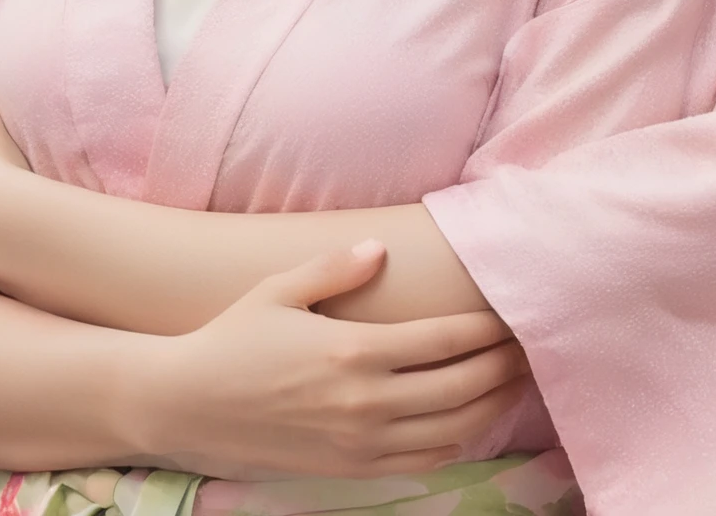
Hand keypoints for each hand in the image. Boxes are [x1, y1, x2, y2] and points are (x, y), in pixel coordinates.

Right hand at [132, 244, 530, 480]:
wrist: (187, 405)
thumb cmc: (234, 338)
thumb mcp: (281, 288)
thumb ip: (336, 266)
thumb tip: (381, 248)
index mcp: (354, 351)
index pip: (445, 341)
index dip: (487, 330)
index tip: (512, 314)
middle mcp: (365, 402)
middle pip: (461, 387)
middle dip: (502, 367)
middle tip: (528, 347)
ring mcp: (359, 442)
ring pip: (450, 430)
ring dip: (490, 406)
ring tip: (512, 382)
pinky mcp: (349, 468)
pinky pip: (421, 461)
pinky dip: (456, 442)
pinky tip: (470, 421)